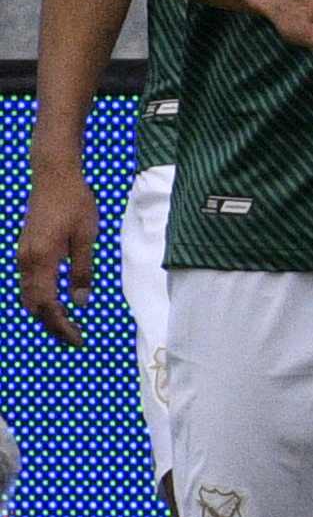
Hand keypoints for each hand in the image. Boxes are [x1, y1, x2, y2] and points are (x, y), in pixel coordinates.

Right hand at [19, 157, 94, 345]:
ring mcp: (22, 255)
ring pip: (28, 295)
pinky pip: (28, 282)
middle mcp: (25, 261)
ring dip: (45, 312)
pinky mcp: (25, 250)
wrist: (53, 177)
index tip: (77, 339)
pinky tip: (57, 302)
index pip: (47, 305)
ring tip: (68, 324)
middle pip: (34, 305)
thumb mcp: (86, 238)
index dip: (61, 326)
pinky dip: (40, 297)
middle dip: (52, 324)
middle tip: (74, 337)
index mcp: (41, 260)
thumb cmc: (75, 203)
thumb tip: (80, 303)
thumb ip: (82, 271)